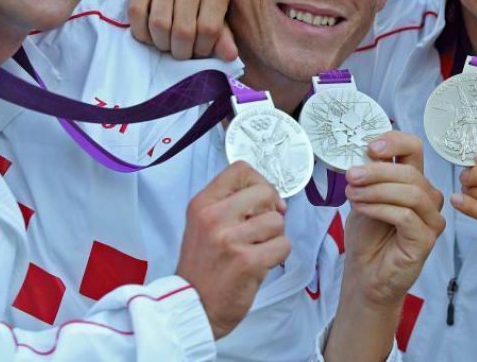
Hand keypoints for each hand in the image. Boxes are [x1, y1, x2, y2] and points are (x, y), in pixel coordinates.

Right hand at [128, 0, 236, 60]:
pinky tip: (152, 34)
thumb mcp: (217, 12)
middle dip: (181, 51)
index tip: (199, 50)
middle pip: (183, 31)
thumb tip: (230, 56)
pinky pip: (136, 15)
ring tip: (167, 43)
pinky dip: (142, 33)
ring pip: (159, 25)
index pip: (209, 29)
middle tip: (181, 52)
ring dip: (161, 44)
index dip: (202, 49)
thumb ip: (223, 35)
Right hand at [176, 161, 289, 338]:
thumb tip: (273, 197)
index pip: (240, 170)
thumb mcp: (204, 224)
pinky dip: (277, 256)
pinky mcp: (248, 261)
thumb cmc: (204, 265)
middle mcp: (214, 217)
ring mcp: (231, 239)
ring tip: (255, 250)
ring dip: (273, 237)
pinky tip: (259, 264)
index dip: (259, 182)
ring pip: (277, 220)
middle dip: (270, 210)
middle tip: (259, 230)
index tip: (260, 201)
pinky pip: (283, 245)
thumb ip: (232, 204)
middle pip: (264, 192)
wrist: (192, 306)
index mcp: (203, 203)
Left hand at [324, 132, 443, 360]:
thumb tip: (362, 151)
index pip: (414, 148)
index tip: (370, 147)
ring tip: (353, 195)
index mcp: (414, 181)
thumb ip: (368, 175)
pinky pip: (406, 215)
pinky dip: (380, 208)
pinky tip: (362, 209)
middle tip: (351, 176)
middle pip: (410, 171)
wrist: (365, 274)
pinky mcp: (427, 239)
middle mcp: (428, 197)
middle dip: (376, 171)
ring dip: (377, 189)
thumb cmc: (367, 237)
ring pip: (410, 192)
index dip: (394, 142)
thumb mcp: (363, 196)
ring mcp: (431, 219)